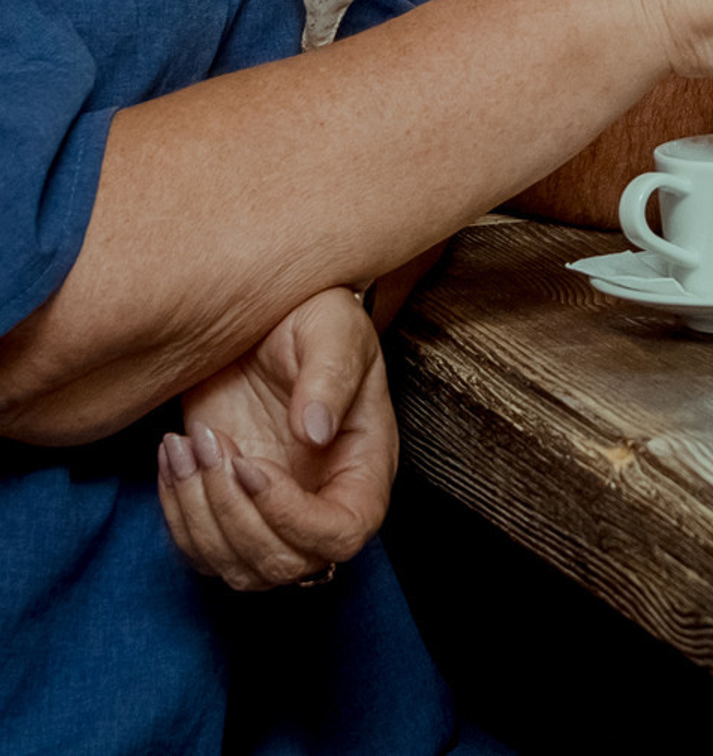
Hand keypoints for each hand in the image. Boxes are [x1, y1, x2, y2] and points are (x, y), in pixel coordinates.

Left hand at [157, 288, 394, 589]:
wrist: (258, 319)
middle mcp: (324, 500)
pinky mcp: (227, 510)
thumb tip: (316, 432)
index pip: (345, 532)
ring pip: (235, 567)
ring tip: (191, 441)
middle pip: (284, 563)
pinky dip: (176, 513)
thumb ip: (331, 373)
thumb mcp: (332, 328)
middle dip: (235, 516)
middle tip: (214, 444)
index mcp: (366, 465)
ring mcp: (273, 512)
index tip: (252, 467)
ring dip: (200, 514)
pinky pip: (198, 552)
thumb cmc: (309, 318)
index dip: (296, 518)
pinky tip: (174, 452)